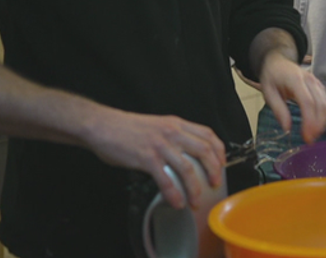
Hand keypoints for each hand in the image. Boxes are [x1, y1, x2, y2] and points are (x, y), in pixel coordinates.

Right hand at [80, 108, 225, 210]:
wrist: (103, 126)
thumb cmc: (126, 128)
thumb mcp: (157, 125)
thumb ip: (172, 136)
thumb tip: (185, 155)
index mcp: (176, 124)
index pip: (207, 134)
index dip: (219, 150)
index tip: (222, 163)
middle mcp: (172, 132)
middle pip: (204, 150)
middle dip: (214, 170)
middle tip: (215, 183)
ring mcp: (160, 145)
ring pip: (188, 168)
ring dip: (195, 187)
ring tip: (196, 200)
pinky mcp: (146, 158)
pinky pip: (166, 179)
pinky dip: (173, 193)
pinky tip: (176, 202)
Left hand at [258, 50, 325, 143]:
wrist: (278, 62)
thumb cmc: (272, 77)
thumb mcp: (268, 93)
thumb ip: (278, 110)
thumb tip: (287, 128)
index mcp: (296, 80)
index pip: (308, 102)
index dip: (310, 121)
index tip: (307, 137)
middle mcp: (311, 80)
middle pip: (321, 105)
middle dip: (318, 126)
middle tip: (309, 141)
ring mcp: (317, 83)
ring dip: (322, 124)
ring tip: (312, 136)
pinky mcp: (320, 88)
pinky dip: (323, 118)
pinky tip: (315, 127)